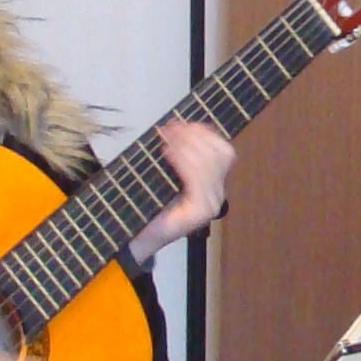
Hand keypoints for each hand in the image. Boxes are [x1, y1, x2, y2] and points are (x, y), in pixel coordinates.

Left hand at [127, 116, 235, 262]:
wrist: (137, 237)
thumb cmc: (148, 206)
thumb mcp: (165, 174)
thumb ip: (176, 154)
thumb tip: (176, 125)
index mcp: (213, 185)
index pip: (224, 152)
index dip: (206, 134)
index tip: (183, 123)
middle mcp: (218, 195)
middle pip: (221, 154)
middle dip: (196, 136)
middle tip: (171, 128)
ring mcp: (211, 205)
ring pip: (210, 164)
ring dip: (188, 146)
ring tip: (167, 139)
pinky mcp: (200, 213)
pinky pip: (198, 179)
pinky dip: (183, 162)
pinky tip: (168, 154)